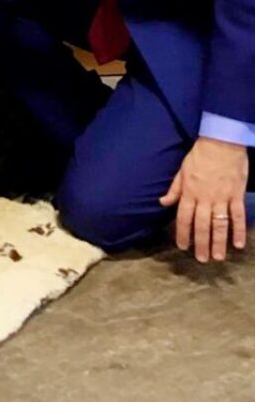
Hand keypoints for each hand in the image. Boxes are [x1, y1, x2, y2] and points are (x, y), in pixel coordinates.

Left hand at [160, 137, 248, 261]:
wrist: (221, 142)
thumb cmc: (199, 155)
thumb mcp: (181, 170)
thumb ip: (174, 189)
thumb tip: (163, 202)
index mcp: (189, 192)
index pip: (184, 218)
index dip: (182, 233)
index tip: (182, 247)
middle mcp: (204, 198)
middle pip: (202, 225)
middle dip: (201, 244)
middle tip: (202, 260)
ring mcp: (222, 198)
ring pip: (219, 224)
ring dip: (218, 242)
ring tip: (218, 257)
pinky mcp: (237, 195)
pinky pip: (238, 216)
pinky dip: (239, 230)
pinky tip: (239, 244)